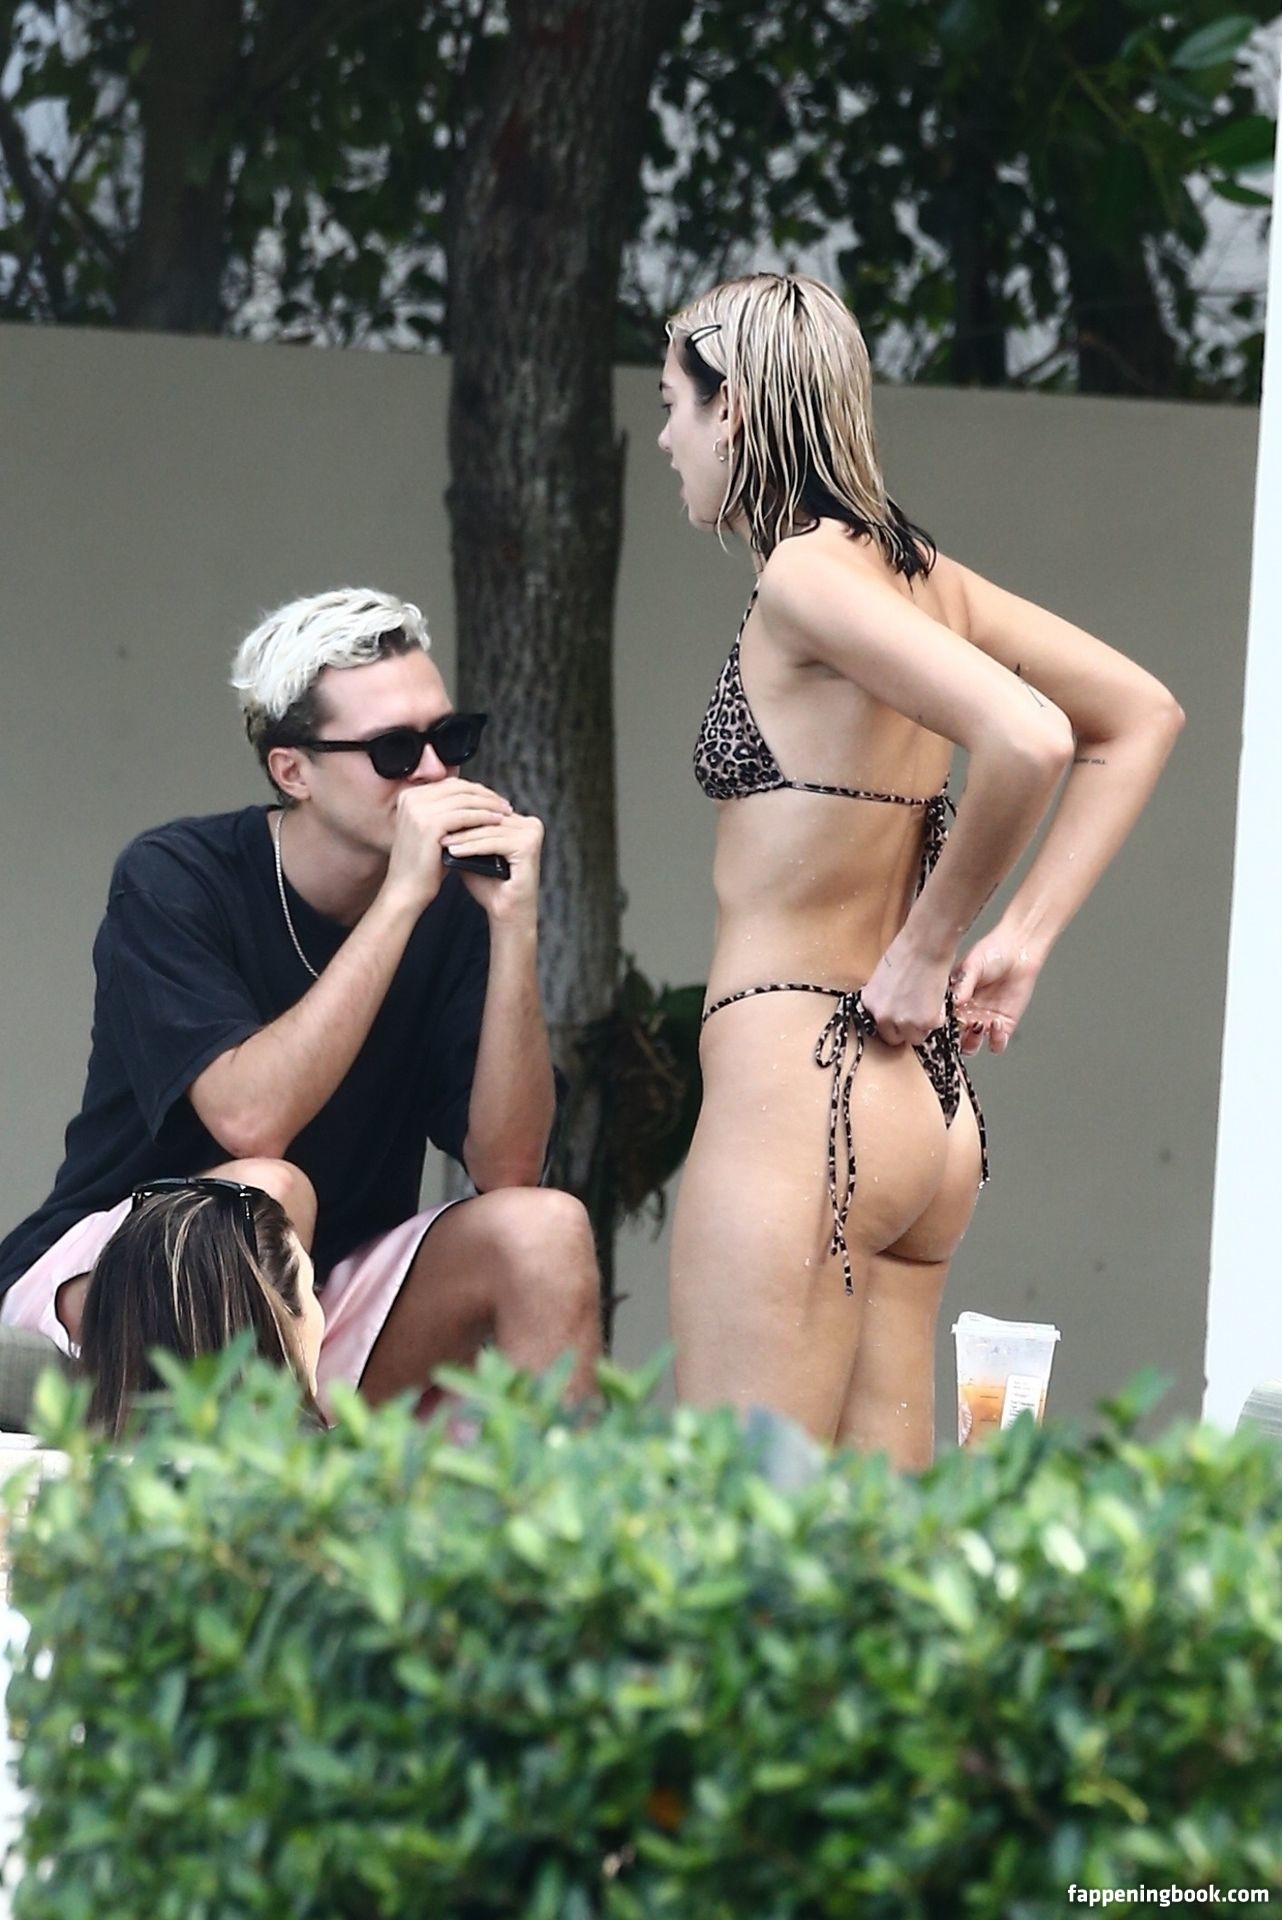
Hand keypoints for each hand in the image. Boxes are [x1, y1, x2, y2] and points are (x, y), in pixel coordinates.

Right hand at [384, 779, 512, 911]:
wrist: (406, 890)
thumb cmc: (423, 865)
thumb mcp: (433, 830)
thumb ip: (447, 811)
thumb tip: (477, 798)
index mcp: (409, 795)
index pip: (450, 784)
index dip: (476, 790)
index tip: (494, 799)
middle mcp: (411, 797)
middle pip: (459, 787)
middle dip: (485, 795)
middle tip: (505, 804)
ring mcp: (419, 809)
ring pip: (465, 799)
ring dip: (489, 805)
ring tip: (506, 813)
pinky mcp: (430, 824)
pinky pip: (465, 815)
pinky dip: (484, 817)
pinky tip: (498, 822)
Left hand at [444, 807, 543, 922]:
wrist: (506, 913)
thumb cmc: (491, 886)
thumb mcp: (473, 854)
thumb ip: (465, 835)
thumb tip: (440, 817)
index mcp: (521, 822)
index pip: (486, 812)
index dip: (461, 816)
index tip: (435, 821)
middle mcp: (531, 825)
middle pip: (488, 820)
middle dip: (460, 825)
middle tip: (435, 829)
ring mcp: (533, 834)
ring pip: (489, 831)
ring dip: (463, 837)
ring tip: (442, 842)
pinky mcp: (529, 846)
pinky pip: (494, 843)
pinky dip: (472, 847)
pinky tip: (454, 851)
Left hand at [861, 931, 952, 1047]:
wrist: (925, 945)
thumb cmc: (907, 951)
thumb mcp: (883, 978)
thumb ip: (884, 998)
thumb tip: (892, 1007)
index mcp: (869, 1003)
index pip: (879, 1027)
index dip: (893, 1023)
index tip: (901, 1019)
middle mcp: (882, 1016)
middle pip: (894, 1038)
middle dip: (906, 1029)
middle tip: (917, 1014)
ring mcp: (903, 1021)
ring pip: (916, 1037)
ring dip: (923, 1025)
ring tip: (928, 1004)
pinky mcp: (925, 1022)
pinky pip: (934, 1027)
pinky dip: (939, 1016)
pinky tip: (937, 997)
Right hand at [949, 931, 1042, 1054]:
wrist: (1019, 951)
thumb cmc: (992, 952)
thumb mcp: (971, 966)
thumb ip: (962, 984)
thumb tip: (953, 1001)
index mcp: (951, 1001)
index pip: (938, 1021)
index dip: (937, 1027)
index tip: (941, 1024)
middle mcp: (965, 1014)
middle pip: (951, 1039)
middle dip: (953, 1039)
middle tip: (960, 1027)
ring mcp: (983, 1021)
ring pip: (971, 1046)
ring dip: (972, 1042)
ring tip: (979, 1024)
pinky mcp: (1004, 1025)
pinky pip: (997, 1044)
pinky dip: (996, 1040)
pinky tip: (996, 1024)